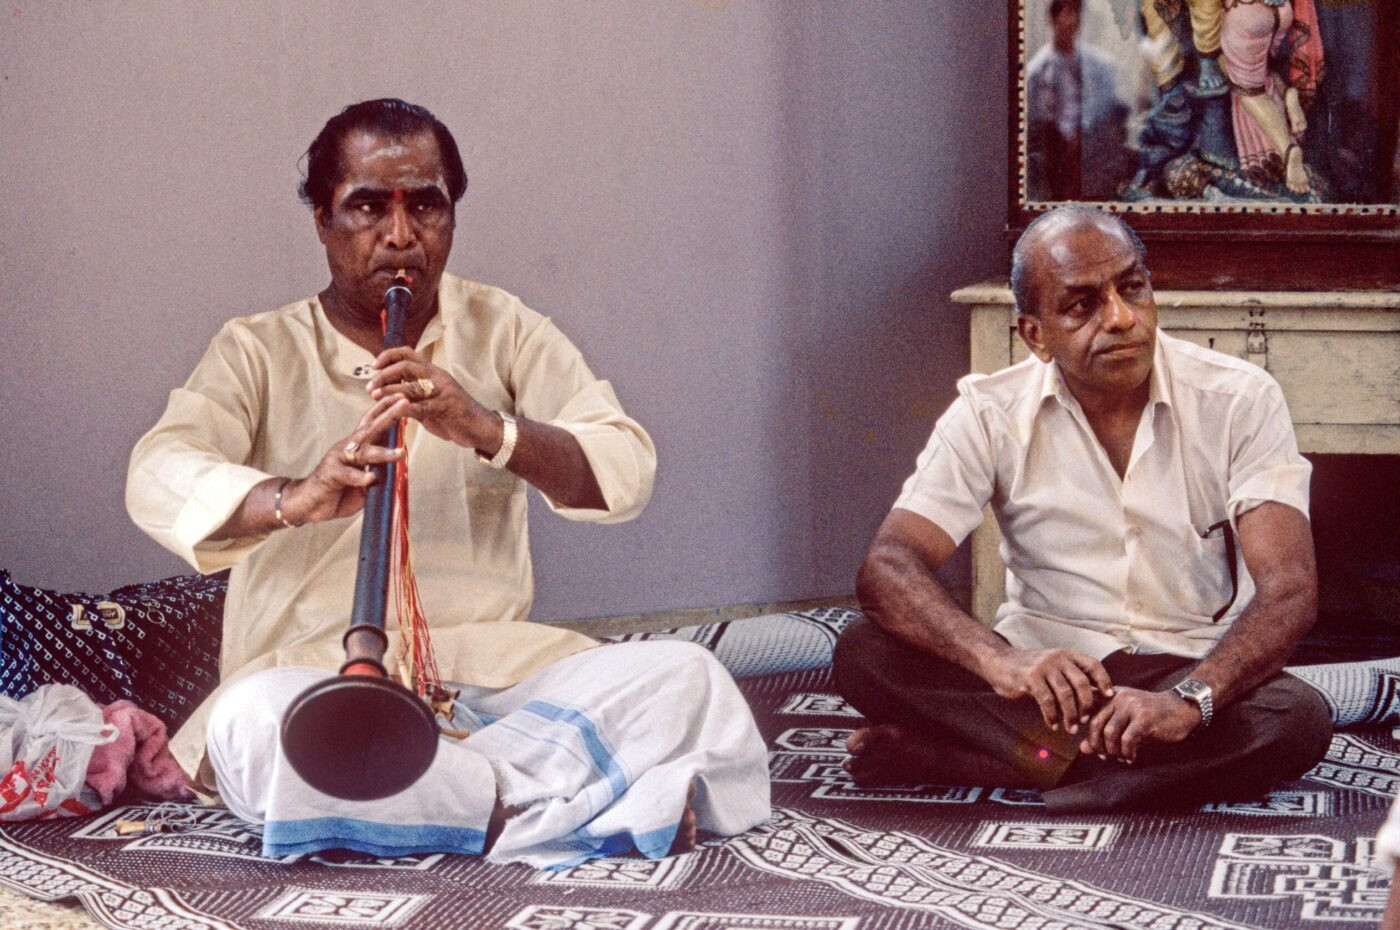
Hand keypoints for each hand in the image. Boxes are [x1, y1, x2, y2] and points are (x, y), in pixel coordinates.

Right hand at [280, 393, 408, 524]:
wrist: (309, 503)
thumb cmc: (339, 489)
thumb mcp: (364, 480)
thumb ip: (380, 472)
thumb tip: (401, 468)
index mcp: (357, 446)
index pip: (372, 422)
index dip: (387, 409)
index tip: (404, 397)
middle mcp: (348, 448)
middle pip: (370, 428)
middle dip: (389, 415)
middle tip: (405, 403)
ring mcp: (338, 459)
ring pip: (363, 452)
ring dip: (383, 453)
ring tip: (400, 453)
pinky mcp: (330, 474)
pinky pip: (347, 474)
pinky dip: (359, 477)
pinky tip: (370, 479)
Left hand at [366, 347, 496, 449]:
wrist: (480, 427)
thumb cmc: (455, 414)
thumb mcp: (432, 399)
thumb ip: (413, 394)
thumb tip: (389, 390)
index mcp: (434, 372)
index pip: (407, 354)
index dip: (388, 356)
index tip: (373, 366)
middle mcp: (438, 377)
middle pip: (406, 365)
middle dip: (384, 374)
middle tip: (370, 386)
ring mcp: (443, 391)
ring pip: (411, 385)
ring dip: (389, 390)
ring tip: (375, 396)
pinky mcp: (445, 407)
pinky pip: (420, 406)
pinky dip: (404, 408)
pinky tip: (393, 412)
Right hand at [983, 648, 1114, 734]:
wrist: (1000, 662)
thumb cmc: (1030, 671)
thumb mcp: (1053, 669)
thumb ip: (1070, 679)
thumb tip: (1095, 700)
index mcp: (1067, 655)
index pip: (1093, 665)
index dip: (1104, 681)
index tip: (1108, 697)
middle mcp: (1058, 658)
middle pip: (1081, 683)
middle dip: (1087, 705)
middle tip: (1085, 721)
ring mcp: (1044, 667)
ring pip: (1065, 694)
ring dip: (1070, 715)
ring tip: (1070, 728)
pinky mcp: (1030, 678)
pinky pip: (1047, 701)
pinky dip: (1052, 716)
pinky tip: (1053, 725)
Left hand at [1078, 687, 1200, 762]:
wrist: (1182, 709)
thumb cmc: (1151, 717)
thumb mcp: (1125, 722)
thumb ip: (1103, 732)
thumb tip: (1083, 749)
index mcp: (1111, 695)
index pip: (1088, 713)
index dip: (1084, 732)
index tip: (1091, 746)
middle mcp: (1118, 697)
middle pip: (1095, 724)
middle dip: (1097, 745)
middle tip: (1104, 756)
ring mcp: (1131, 706)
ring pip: (1110, 733)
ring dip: (1113, 751)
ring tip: (1120, 757)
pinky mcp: (1144, 718)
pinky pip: (1127, 740)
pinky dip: (1127, 752)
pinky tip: (1132, 757)